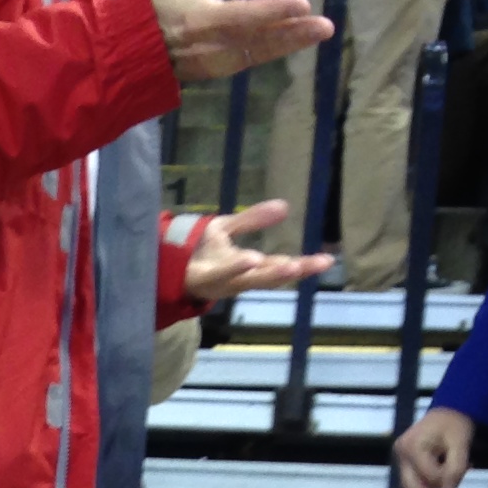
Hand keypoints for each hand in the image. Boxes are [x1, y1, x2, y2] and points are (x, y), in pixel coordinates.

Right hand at [145, 0, 331, 83]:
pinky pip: (249, 61)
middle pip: (257, 39)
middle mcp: (210, 46)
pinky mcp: (215, 71)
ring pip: (257, 53)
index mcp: (197, 21)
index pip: (241, 15)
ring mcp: (213, 62)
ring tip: (318, 32)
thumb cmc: (143, 9)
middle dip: (292, 33)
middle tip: (325, 25)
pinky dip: (273, 52)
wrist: (122, 53)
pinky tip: (294, 41)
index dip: (272, 11)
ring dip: (289, 44)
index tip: (301, 3)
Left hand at [184, 198, 332, 302]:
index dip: (304, 265)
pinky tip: (251, 258)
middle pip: (269, 276)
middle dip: (291, 271)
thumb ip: (252, 219)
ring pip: (248, 279)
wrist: (159, 266)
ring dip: (268, 273)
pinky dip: (235, 267)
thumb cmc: (196, 252)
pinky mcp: (202, 278)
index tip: (327, 260)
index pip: (280, 266)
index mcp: (247, 268)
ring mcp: (220, 281)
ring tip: (290, 265)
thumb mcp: (225, 230)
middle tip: (316, 265)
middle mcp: (237, 278)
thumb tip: (284, 206)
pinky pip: (221, 273)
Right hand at [392, 405, 475, 487]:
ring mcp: (400, 458)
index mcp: (412, 445)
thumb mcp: (461, 443)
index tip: (464, 480)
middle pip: (413, 486)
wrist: (447, 412)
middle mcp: (401, 453)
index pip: (429, 476)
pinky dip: (429, 487)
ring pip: (412, 487)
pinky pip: (414, 481)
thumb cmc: (455, 424)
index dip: (447, 482)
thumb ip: (455, 469)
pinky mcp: (404, 462)